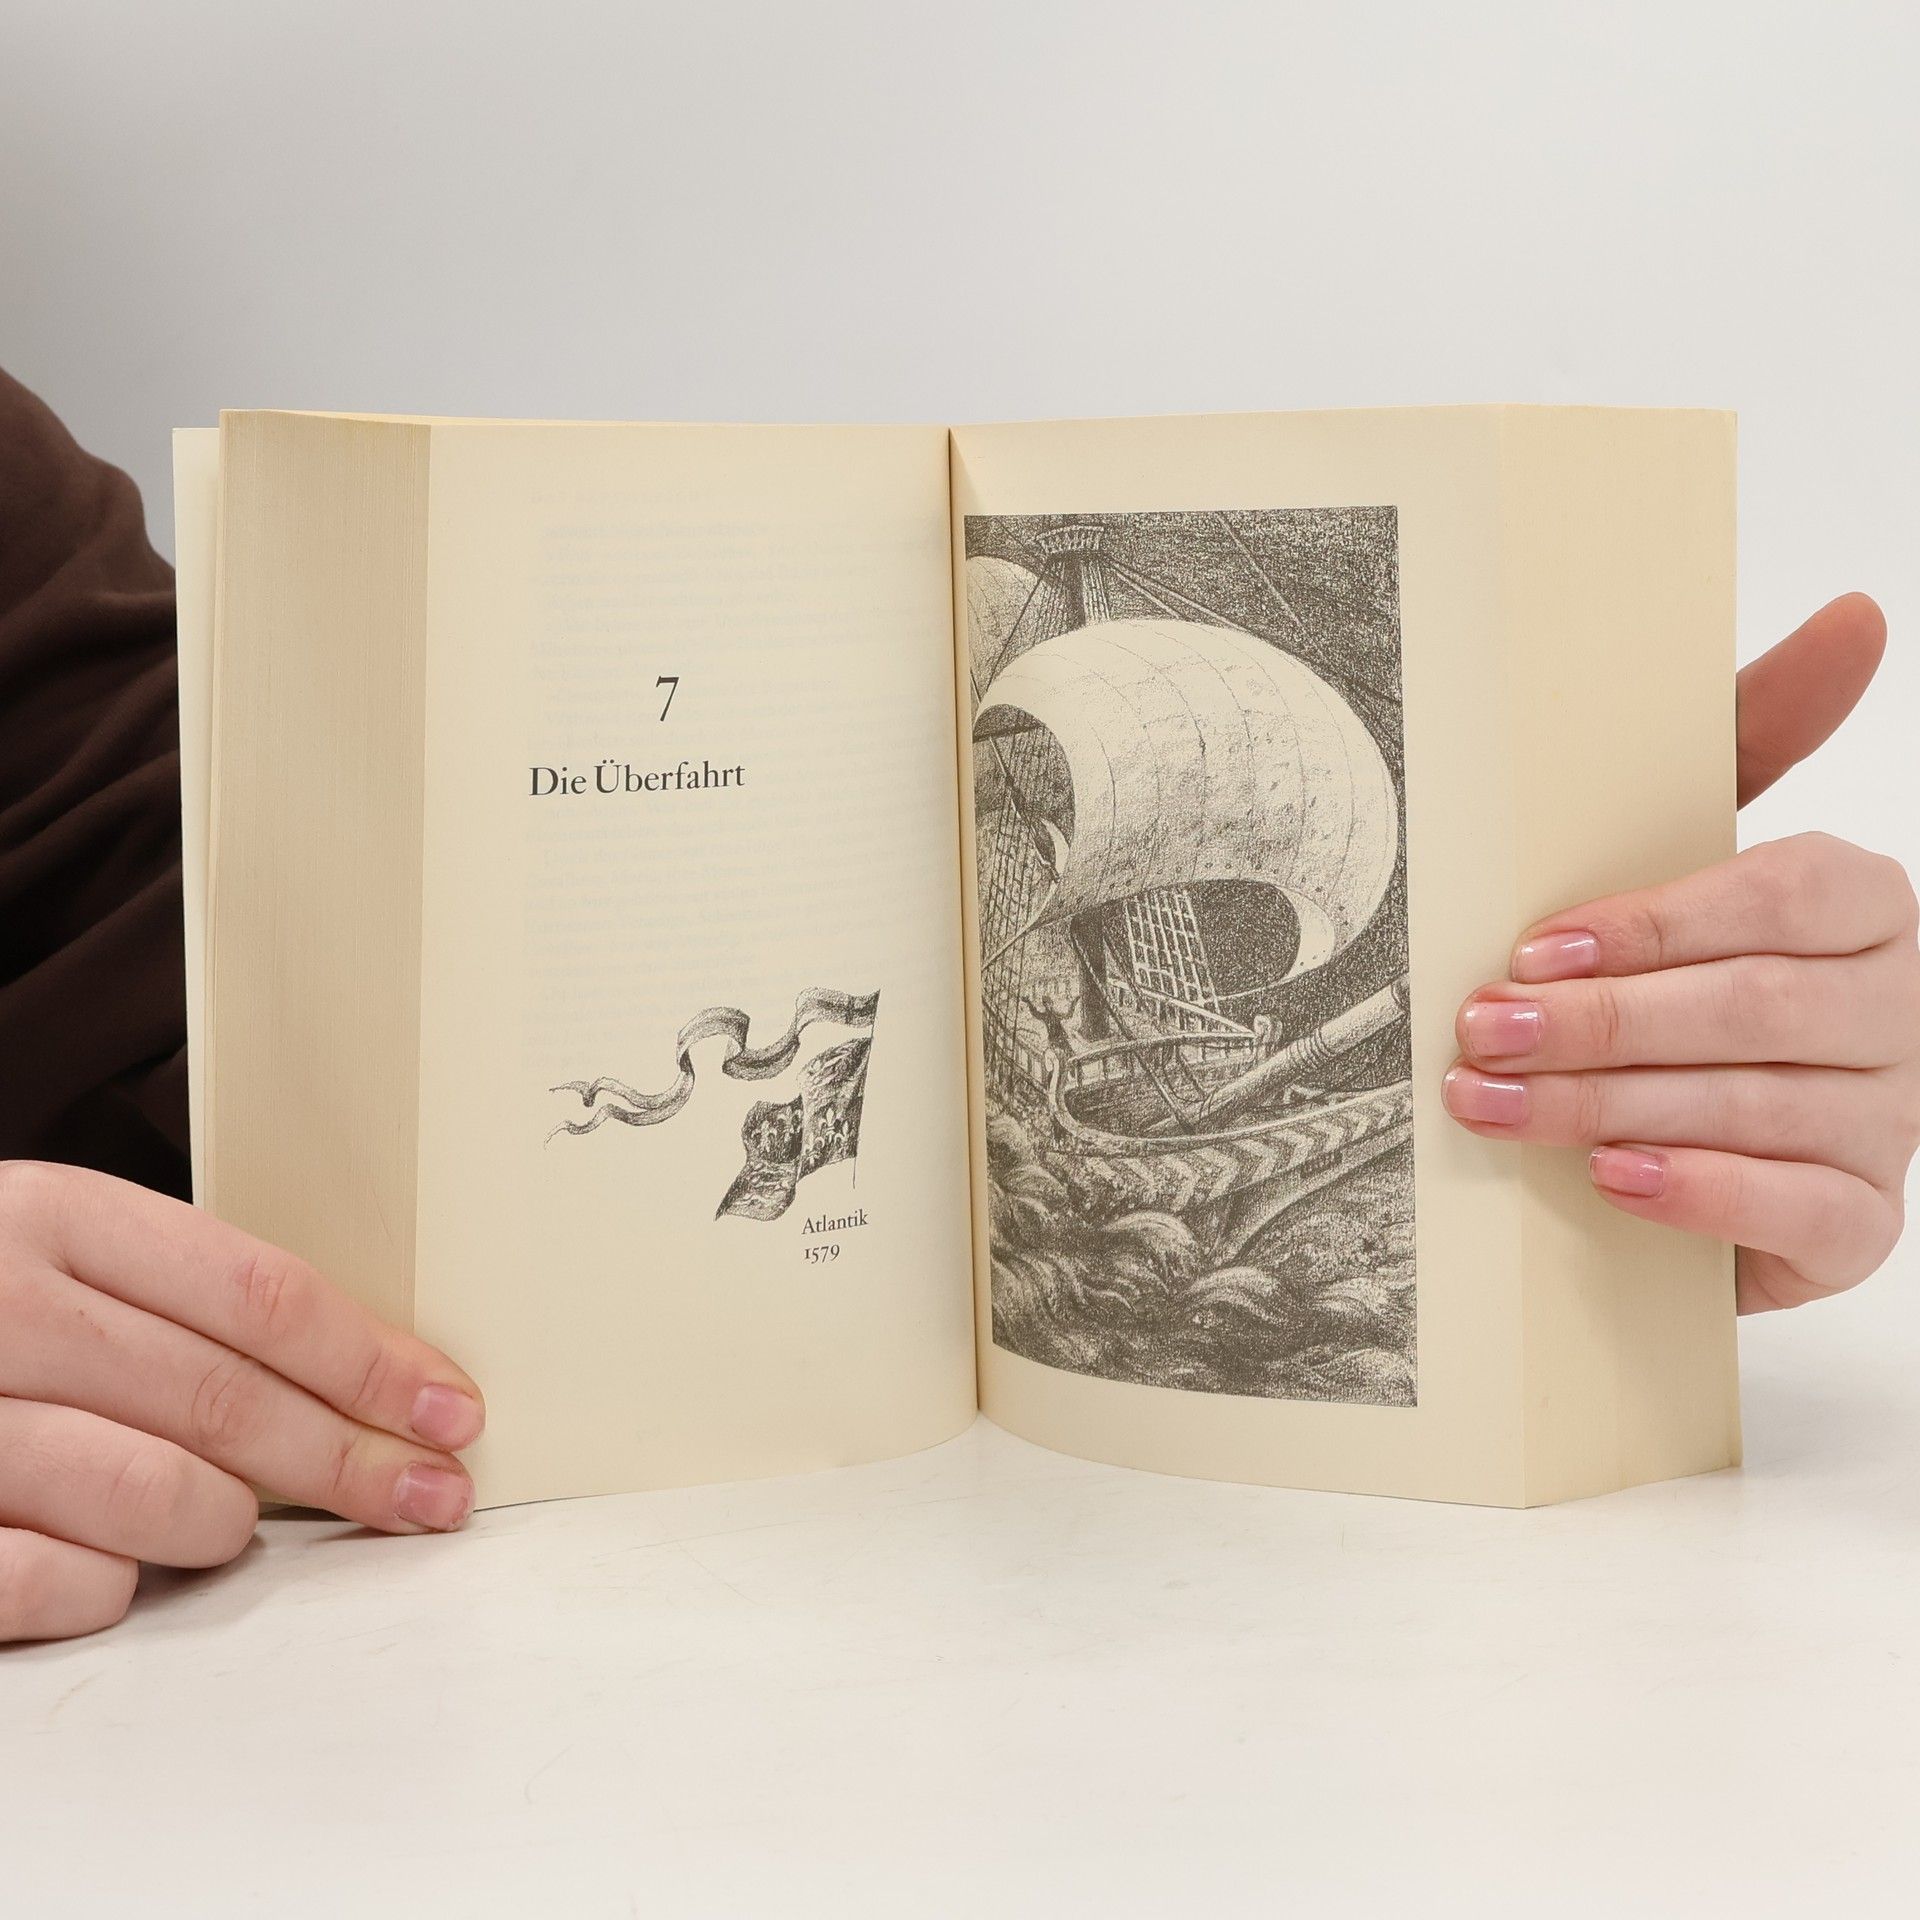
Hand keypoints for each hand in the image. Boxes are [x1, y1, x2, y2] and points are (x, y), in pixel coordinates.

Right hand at [0, 1163, 484, 1641]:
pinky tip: (119, 1568)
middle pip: (227, 1398)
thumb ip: (171, 1296)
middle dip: (353, 1460)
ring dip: (225, 1523)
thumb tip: (361, 1374)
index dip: (372, 1359)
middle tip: (433, 1497)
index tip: (452, 1409)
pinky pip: (61, 1583)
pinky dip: (115, 1587)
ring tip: (233, 1523)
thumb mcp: (47, 1249)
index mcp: (49, 1216)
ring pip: (158, 1498)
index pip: (258, 1294)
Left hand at [1444, 593, 1917, 1312]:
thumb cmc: (1683, 978)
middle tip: (1484, 1028)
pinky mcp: (1857, 1223)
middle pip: (1754, 1006)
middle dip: (1600, 1021)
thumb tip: (1853, 616)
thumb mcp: (1692, 859)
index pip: (1786, 896)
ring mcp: (1886, 1122)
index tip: (1538, 945)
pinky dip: (1699, 1194)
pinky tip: (1611, 1177)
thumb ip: (1754, 741)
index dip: (1657, 924)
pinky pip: (1801, 1211)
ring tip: (1496, 1102)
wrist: (1682, 1134)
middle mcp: (1895, 1010)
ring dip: (1606, 1104)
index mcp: (1862, 907)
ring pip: (1756, 1107)